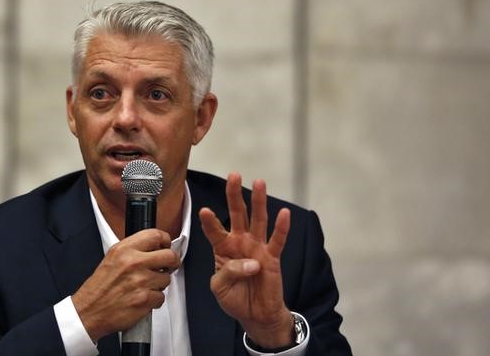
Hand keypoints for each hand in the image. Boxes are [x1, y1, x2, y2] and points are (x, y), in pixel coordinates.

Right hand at [71, 228, 180, 341]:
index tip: (166, 246)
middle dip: (172, 262)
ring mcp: (140, 281)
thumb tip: (155, 247)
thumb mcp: (112, 258)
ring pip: (167, 279)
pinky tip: (143, 298)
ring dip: (160, 284)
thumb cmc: (99, 287)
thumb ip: (133, 250)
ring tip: (146, 286)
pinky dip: (154, 300)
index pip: (156, 235)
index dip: (166, 241)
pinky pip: (161, 297)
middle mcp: (133, 262)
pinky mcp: (144, 299)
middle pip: (169, 256)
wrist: (89, 310)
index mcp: (124, 249)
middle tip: (168, 266)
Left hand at [199, 173, 292, 347]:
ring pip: (258, 220)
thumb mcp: (219, 287)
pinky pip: (278, 240)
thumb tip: (250, 263)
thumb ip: (227, 272)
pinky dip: (282, 227)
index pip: (214, 230)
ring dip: (259, 201)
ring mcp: (257, 247)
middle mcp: (240, 242)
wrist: (255, 315)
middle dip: (234, 194)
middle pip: (237, 214)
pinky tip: (284, 213)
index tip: (204, 210)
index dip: (210, 221)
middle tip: (233, 175)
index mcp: (223, 248)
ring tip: (259, 182)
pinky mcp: (272, 257)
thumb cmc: (235, 298)